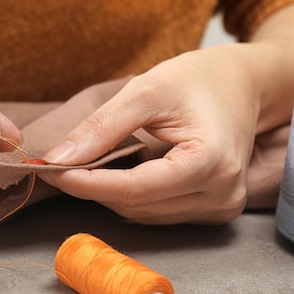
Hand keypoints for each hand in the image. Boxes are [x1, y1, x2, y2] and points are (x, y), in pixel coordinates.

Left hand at [40, 44, 268, 223]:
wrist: (243, 85)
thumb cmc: (198, 79)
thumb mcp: (146, 90)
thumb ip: (102, 127)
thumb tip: (59, 159)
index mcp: (210, 161)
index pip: (135, 189)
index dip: (88, 184)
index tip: (50, 171)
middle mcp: (222, 194)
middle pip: (138, 205)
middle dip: (94, 187)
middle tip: (60, 163)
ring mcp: (222, 207)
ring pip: (145, 214)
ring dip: (110, 193)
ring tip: (87, 166)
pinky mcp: (215, 210)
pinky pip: (159, 213)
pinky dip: (132, 196)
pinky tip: (120, 173)